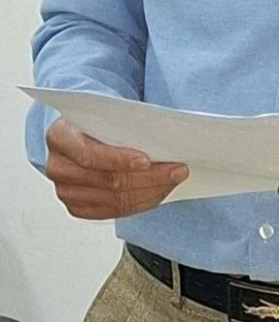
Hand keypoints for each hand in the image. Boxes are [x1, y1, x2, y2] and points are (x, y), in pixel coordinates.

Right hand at [44, 117, 188, 219]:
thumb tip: (163, 134)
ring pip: (114, 200)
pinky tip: (158, 191)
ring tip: (173, 179)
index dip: (119, 159)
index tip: (147, 160)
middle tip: (177, 170)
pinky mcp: (78, 207)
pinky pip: (113, 212)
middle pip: (108, 180)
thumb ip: (124, 121)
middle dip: (148, 176)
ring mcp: (66, 191)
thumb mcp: (106, 110)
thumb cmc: (97, 118)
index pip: (89, 154)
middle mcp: (58, 167)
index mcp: (59, 136)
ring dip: (150, 191)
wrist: (82, 130)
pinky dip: (140, 202)